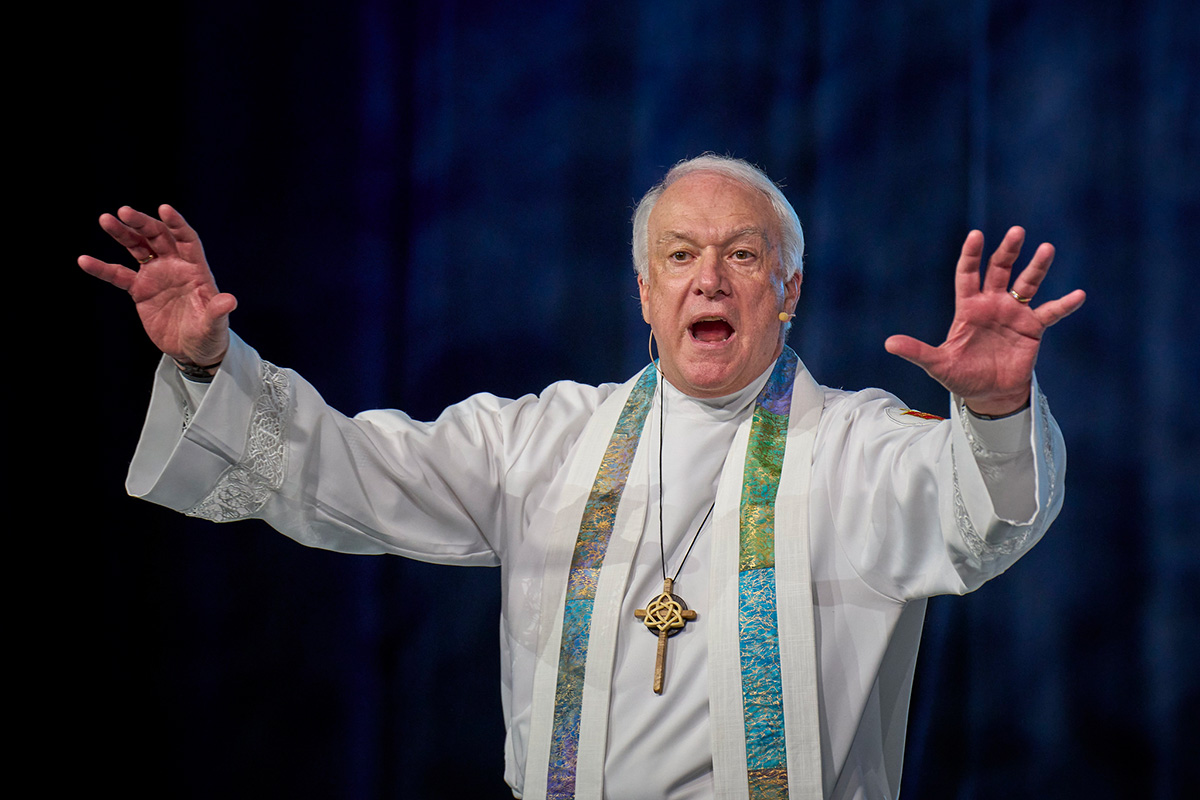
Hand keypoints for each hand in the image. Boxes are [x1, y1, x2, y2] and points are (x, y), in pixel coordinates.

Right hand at [79, 204, 235, 367]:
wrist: (193, 351)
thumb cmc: (210, 336)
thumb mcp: (215, 325)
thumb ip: (218, 311)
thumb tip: (229, 301)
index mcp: (196, 269)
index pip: (187, 240)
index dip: (177, 224)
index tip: (164, 208)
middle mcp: (175, 266)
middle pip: (158, 237)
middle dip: (142, 223)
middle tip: (124, 212)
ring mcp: (156, 276)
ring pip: (137, 248)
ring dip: (123, 234)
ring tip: (105, 219)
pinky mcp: (140, 290)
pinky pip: (119, 275)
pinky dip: (102, 268)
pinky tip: (84, 260)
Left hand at [884, 226, 1085, 415]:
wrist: (988, 395)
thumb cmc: (961, 376)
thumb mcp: (937, 365)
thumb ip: (917, 351)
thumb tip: (889, 343)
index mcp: (968, 308)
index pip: (968, 275)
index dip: (971, 255)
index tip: (976, 235)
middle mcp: (992, 305)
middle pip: (1000, 271)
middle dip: (1007, 252)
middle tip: (1017, 232)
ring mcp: (1013, 314)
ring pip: (1027, 285)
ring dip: (1037, 267)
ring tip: (1046, 248)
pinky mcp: (1032, 329)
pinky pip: (1050, 313)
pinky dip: (1063, 305)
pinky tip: (1078, 294)